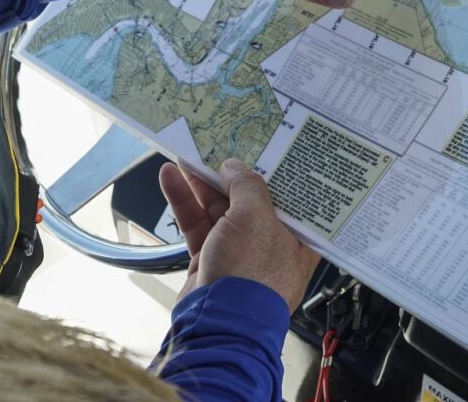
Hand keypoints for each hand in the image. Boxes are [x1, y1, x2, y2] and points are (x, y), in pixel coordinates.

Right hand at [158, 158, 319, 311]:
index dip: (268, 169)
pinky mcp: (211, 261)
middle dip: (227, 174)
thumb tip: (235, 167)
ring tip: (184, 156)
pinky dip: (184, 202)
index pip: (285, 195)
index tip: (254, 146)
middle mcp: (270, 244)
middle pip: (247, 199)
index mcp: (296, 236)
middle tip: (212, 148)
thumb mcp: (255, 217)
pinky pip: (197, 225)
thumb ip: (247, 186)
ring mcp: (238, 253)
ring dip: (199, 184)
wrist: (218, 323)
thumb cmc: (251, 276)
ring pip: (218, 210)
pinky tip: (171, 179)